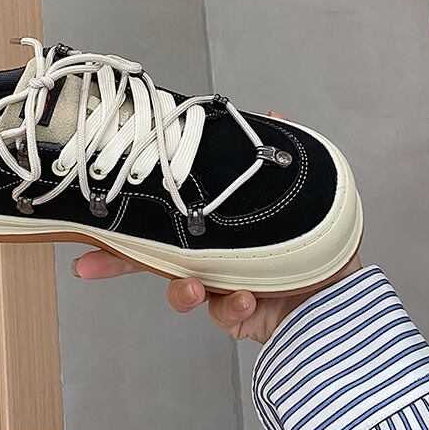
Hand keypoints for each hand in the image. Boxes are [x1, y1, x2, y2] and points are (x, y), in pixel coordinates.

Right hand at [71, 111, 361, 343]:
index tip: (89, 216)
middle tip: (90, 262)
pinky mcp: (232, 315)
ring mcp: (216, 286)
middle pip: (150, 258)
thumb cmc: (313, 243)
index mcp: (212, 226)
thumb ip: (285, 154)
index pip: (162, 218)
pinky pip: (220, 313)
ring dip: (182, 289)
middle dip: (115, 260)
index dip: (126, 215)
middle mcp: (207, 255)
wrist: (339, 294)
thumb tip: (278, 114)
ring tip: (198, 286)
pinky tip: (246, 297)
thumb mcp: (300, 191)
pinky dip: (231, 305)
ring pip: (179, 291)